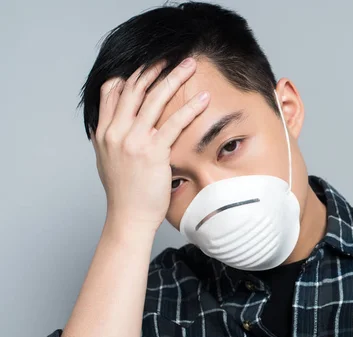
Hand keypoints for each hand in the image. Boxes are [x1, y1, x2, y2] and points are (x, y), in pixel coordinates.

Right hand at [91, 57, 208, 231]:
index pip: (113, 91)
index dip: (132, 73)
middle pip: (134, 88)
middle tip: (173, 56)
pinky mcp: (152, 151)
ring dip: (174, 78)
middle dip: (154, 68)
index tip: (149, 62)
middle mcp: (115, 131)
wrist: (128, 218)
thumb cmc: (125, 192)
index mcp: (103, 131)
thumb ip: (114, 137)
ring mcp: (132, 140)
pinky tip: (203, 98)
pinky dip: (189, 108)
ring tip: (190, 66)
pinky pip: (173, 123)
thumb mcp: (110, 160)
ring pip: (154, 99)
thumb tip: (122, 122)